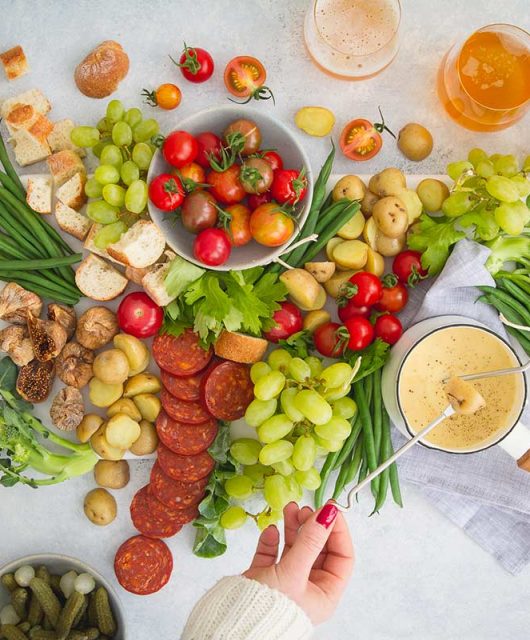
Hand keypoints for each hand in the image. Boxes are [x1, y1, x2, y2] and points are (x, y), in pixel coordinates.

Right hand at [243, 502, 353, 624]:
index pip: (341, 556)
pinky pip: (273, 554)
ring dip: (294, 528)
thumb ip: (310, 540)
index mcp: (324, 593)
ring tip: (290, 509)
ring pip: (295, 548)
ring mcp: (286, 582)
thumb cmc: (269, 608)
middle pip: (318, 549)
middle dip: (313, 526)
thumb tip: (329, 513)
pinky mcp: (264, 578)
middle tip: (305, 509)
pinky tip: (272, 530)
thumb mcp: (294, 572)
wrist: (232, 626)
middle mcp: (308, 588)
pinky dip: (272, 540)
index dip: (337, 531)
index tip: (329, 510)